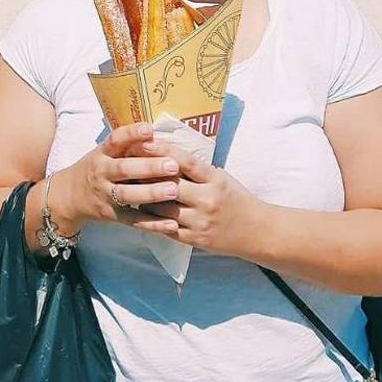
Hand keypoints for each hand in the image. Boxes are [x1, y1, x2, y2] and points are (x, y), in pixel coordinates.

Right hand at [50, 122, 181, 237]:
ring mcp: (104, 195)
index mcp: (102, 153)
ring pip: (127, 195)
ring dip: (151, 193)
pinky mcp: (111, 216)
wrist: (69, 196)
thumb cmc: (97, 168)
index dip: (132, 134)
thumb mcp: (105, 152)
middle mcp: (101, 172)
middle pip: (124, 169)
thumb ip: (127, 145)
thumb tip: (157, 132)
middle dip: (149, 167)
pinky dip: (152, 224)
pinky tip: (171, 223)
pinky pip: (133, 221)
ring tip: (173, 190)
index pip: (115, 140)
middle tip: (173, 165)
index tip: (150, 129)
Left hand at [135, 139, 267, 259]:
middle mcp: (207, 200)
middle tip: (125, 164)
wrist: (256, 232)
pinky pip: (166, 229)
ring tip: (126, 186)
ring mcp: (200, 222)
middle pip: (170, 185)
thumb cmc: (236, 198)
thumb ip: (197, 169)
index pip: (186, 162)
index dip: (162, 151)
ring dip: (143, 197)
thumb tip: (166, 153)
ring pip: (163, 208)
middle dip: (146, 174)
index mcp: (215, 180)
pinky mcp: (195, 240)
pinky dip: (149, 219)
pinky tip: (137, 210)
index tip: (142, 141)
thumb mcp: (221, 177)